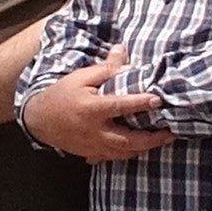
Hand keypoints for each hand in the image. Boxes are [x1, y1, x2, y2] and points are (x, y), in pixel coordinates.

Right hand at [25, 50, 168, 161]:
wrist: (40, 120)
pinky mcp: (92, 153)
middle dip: (152, 139)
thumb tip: (123, 52)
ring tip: (162, 140)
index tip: (157, 99)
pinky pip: (115, 158)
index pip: (119, 106)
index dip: (139, 103)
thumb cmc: (62, 95)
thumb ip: (105, 69)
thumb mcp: (80, 77)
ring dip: (145, 148)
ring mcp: (93, 145)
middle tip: (171, 132)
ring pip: (124, 153)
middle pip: (128, 140)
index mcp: (91, 109)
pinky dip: (130, 154)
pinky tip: (143, 147)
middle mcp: (94, 131)